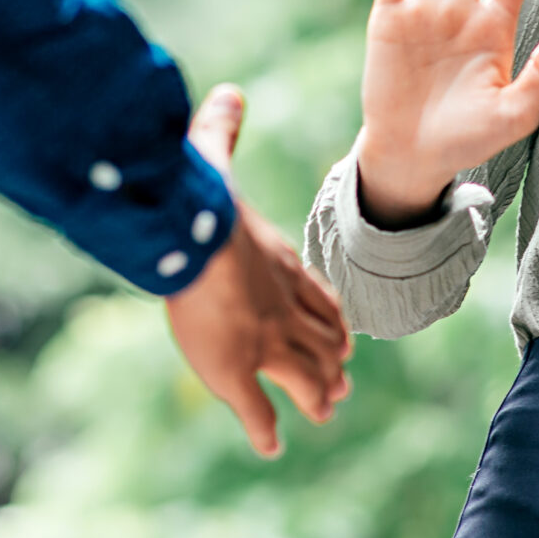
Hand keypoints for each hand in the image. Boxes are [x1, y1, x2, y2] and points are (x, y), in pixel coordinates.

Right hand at [163, 85, 353, 457]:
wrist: (197, 237)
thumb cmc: (201, 199)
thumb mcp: (211, 160)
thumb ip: (221, 131)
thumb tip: (227, 92)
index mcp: (280, 265)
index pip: (316, 297)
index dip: (330, 318)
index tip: (342, 335)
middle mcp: (283, 308)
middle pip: (321, 341)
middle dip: (332, 365)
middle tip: (341, 387)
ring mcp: (266, 343)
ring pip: (304, 378)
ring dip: (315, 396)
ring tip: (322, 413)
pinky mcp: (238, 372)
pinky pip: (258, 411)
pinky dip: (266, 430)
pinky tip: (272, 445)